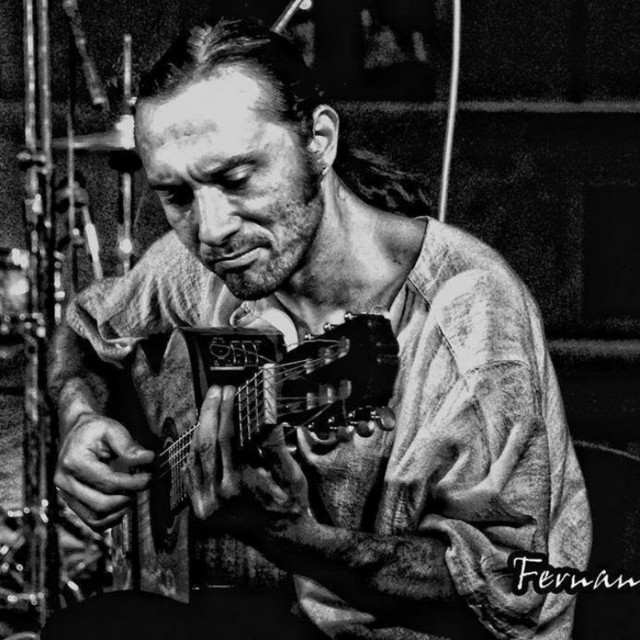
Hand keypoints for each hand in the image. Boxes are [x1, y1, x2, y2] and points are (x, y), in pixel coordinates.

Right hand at [55, 413, 153, 530]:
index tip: (149, 477)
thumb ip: (129, 445)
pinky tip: (123, 505)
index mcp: (73, 462)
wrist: (76, 433)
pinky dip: (110, 519)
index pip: (107, 482)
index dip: (132, 483)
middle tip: (142, 484)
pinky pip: (91, 522)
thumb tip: (148, 459)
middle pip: (101, 503)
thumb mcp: (112, 429)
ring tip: (132, 493)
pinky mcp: (71, 502)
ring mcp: (65, 495)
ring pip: (95, 518)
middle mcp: (64, 482)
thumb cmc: (95, 430)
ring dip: (120, 510)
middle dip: (127, 497)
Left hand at [185, 385, 310, 533]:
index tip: (231, 391)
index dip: (227, 410)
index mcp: (239, 484)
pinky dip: (193, 452)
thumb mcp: (291, 473)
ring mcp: (206, 504)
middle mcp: (218, 495)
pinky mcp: (202, 509)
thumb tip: (268, 417)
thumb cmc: (290, 503)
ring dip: (200, 428)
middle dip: (210, 412)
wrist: (282, 538)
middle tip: (216, 390)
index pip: (226, 437)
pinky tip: (200, 435)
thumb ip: (276, 445)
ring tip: (209, 407)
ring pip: (194, 457)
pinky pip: (190, 474)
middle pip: (206, 442)